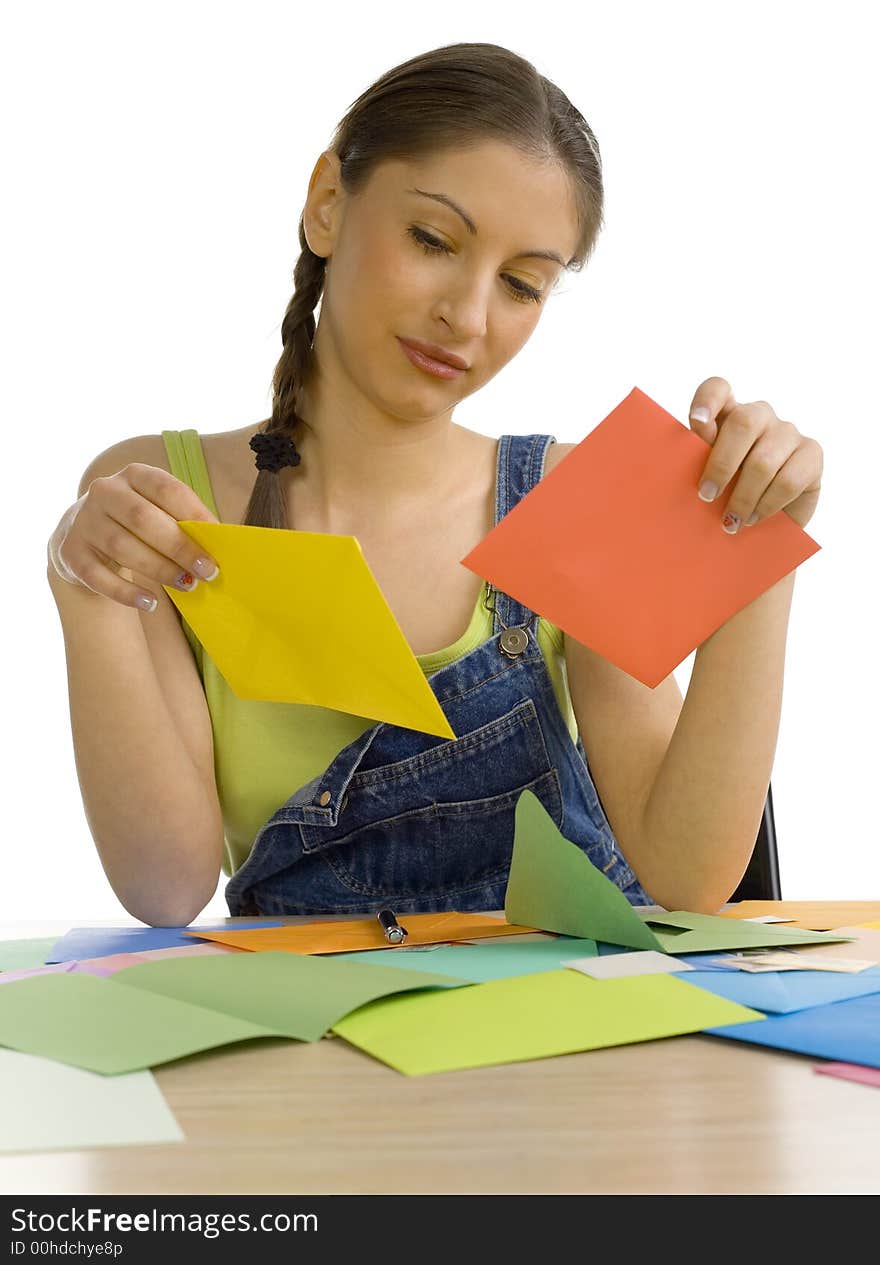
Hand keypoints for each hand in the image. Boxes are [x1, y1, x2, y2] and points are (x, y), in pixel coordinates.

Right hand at [47, 464, 220, 611]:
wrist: (84, 532)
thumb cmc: (138, 523)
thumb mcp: (159, 510)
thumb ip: (184, 521)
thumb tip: (218, 544)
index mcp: (134, 475)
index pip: (167, 489)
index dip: (194, 514)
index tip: (217, 540)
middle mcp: (104, 492)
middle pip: (143, 518)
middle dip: (179, 547)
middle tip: (206, 571)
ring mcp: (84, 521)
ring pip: (122, 547)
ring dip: (159, 570)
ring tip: (186, 585)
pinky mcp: (72, 552)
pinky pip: (98, 576)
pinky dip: (126, 592)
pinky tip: (150, 602)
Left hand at [687, 377, 822, 530]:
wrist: (768, 524)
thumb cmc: (728, 497)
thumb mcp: (709, 480)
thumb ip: (698, 463)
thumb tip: (683, 463)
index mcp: (727, 414)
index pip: (718, 389)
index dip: (708, 399)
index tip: (697, 421)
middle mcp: (759, 415)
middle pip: (744, 422)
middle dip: (722, 465)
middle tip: (707, 496)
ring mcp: (788, 432)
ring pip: (764, 460)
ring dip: (743, 497)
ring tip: (731, 521)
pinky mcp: (812, 453)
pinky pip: (788, 480)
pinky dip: (767, 504)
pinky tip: (755, 517)